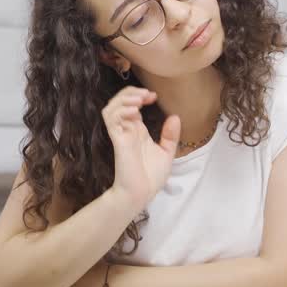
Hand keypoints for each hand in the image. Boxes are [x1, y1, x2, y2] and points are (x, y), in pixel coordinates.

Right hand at [101, 86, 180, 211]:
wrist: (141, 194)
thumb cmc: (151, 177)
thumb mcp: (166, 153)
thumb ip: (170, 135)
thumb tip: (174, 116)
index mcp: (137, 130)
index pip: (131, 104)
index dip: (139, 95)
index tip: (153, 96)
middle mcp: (127, 129)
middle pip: (119, 101)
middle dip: (131, 92)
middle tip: (147, 94)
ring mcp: (121, 134)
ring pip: (111, 107)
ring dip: (124, 99)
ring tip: (139, 100)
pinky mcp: (118, 141)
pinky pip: (112, 120)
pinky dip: (121, 111)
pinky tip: (134, 111)